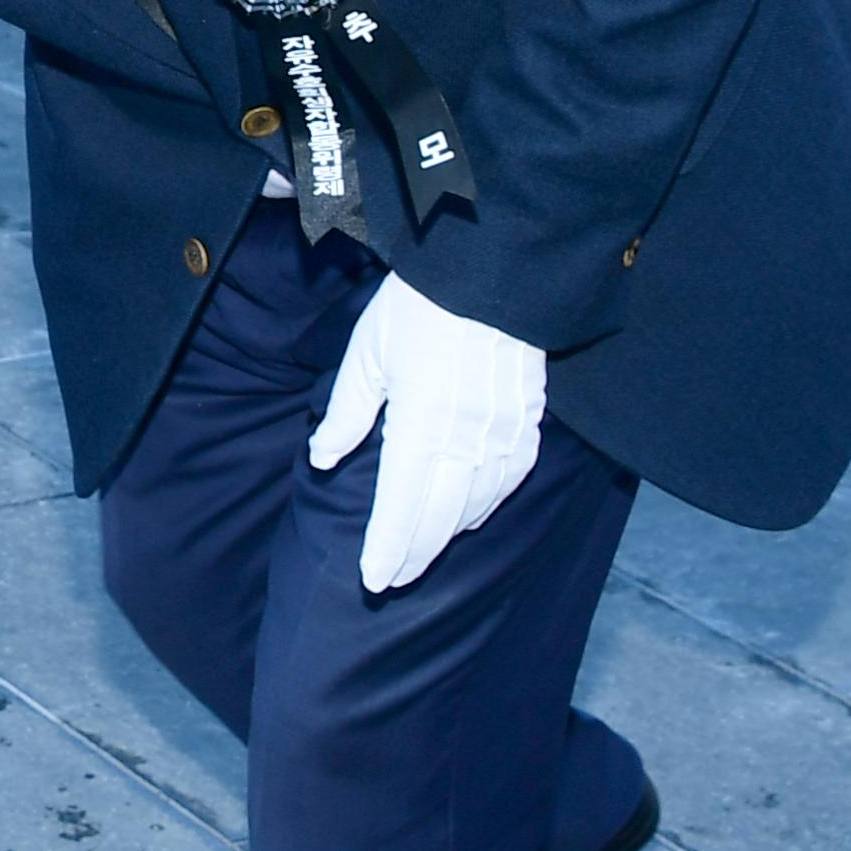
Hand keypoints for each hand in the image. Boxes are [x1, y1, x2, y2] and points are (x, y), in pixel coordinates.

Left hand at [310, 267, 547, 594]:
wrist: (489, 270)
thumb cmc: (417, 308)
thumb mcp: (367, 355)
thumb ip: (347, 414)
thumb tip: (322, 458)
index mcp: (422, 425)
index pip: (400, 507)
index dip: (387, 548)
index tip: (372, 579)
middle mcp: (467, 440)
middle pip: (439, 518)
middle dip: (414, 555)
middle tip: (391, 580)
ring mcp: (503, 434)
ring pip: (476, 506)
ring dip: (447, 534)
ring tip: (422, 551)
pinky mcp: (527, 422)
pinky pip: (509, 480)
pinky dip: (486, 504)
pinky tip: (470, 512)